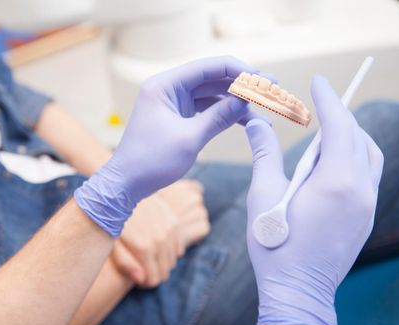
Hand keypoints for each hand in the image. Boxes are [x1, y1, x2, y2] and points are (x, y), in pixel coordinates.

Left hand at [75, 57, 256, 235]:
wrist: (127, 184)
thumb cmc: (151, 161)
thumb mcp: (189, 139)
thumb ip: (219, 117)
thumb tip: (245, 100)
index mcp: (164, 86)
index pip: (208, 67)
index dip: (239, 71)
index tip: (264, 80)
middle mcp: (168, 89)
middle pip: (212, 79)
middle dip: (242, 86)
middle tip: (271, 92)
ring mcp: (172, 103)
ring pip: (211, 95)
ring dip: (236, 103)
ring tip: (263, 112)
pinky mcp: (176, 117)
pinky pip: (205, 109)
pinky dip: (223, 114)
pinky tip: (245, 120)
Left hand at [111, 195, 179, 286]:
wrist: (124, 188)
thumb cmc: (112, 217)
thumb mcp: (112, 242)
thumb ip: (126, 262)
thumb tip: (141, 279)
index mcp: (144, 248)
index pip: (153, 280)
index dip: (144, 281)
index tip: (137, 276)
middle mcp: (161, 240)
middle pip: (164, 272)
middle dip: (153, 273)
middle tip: (141, 267)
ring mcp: (170, 230)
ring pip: (172, 261)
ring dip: (161, 262)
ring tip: (147, 256)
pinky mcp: (174, 222)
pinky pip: (178, 248)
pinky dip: (169, 250)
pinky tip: (156, 245)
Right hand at [244, 76, 382, 324]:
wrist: (298, 290)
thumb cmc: (276, 244)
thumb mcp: (263, 194)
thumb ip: (265, 154)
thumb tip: (256, 124)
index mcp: (336, 181)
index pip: (339, 126)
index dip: (329, 99)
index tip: (320, 80)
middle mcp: (360, 189)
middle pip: (358, 137)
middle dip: (340, 116)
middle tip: (319, 103)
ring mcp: (368, 205)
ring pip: (369, 155)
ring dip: (351, 136)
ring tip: (325, 131)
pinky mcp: (366, 217)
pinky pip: (368, 175)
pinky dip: (353, 158)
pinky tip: (331, 163)